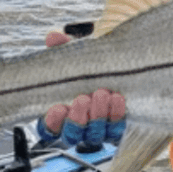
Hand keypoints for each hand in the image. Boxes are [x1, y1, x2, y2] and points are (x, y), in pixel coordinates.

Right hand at [39, 32, 126, 147]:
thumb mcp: (76, 58)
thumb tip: (53, 36)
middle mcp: (77, 127)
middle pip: (72, 135)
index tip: (58, 107)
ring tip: (103, 94)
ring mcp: (97, 131)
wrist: (123, 73)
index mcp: (60, 114)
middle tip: (83, 99)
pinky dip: (117, 114)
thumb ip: (63, 49)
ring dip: (98, 116)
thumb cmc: (90, 70)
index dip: (52, 121)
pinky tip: (118, 98)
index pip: (49, 127)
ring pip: (94, 134)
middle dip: (78, 118)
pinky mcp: (116, 130)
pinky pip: (116, 130)